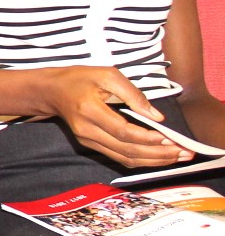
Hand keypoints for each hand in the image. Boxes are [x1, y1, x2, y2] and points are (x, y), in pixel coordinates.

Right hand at [45, 66, 190, 169]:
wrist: (52, 92)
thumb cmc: (79, 79)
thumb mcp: (107, 75)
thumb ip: (133, 94)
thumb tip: (156, 117)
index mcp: (89, 110)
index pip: (122, 131)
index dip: (147, 138)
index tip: (169, 138)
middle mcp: (86, 130)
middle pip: (126, 150)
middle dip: (158, 154)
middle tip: (183, 153)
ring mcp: (87, 140)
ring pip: (124, 158)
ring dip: (153, 161)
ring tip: (176, 158)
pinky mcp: (90, 145)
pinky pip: (119, 157)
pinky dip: (140, 160)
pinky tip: (157, 158)